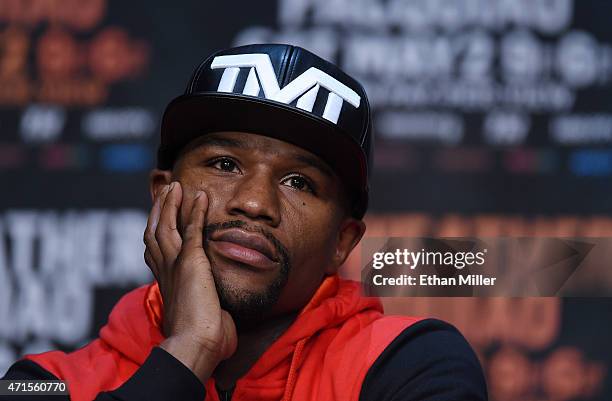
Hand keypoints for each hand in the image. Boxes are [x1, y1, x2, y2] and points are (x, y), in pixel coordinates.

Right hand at [143, 181, 236, 381]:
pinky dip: (195, 211)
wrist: (197, 345)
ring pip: (166, 226)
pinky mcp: (191, 262)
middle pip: (154, 232)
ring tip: (176, 186)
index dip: (155, 231)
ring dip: (170, 204)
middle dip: (158, 210)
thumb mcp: (203, 317)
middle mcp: (165, 271)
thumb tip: (222, 318)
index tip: (159, 218)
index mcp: (166, 283)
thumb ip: (209, 309)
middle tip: (164, 191)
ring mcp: (176, 265)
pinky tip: (200, 196)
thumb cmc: (203, 340)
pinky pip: (192, 230)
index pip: (155, 251)